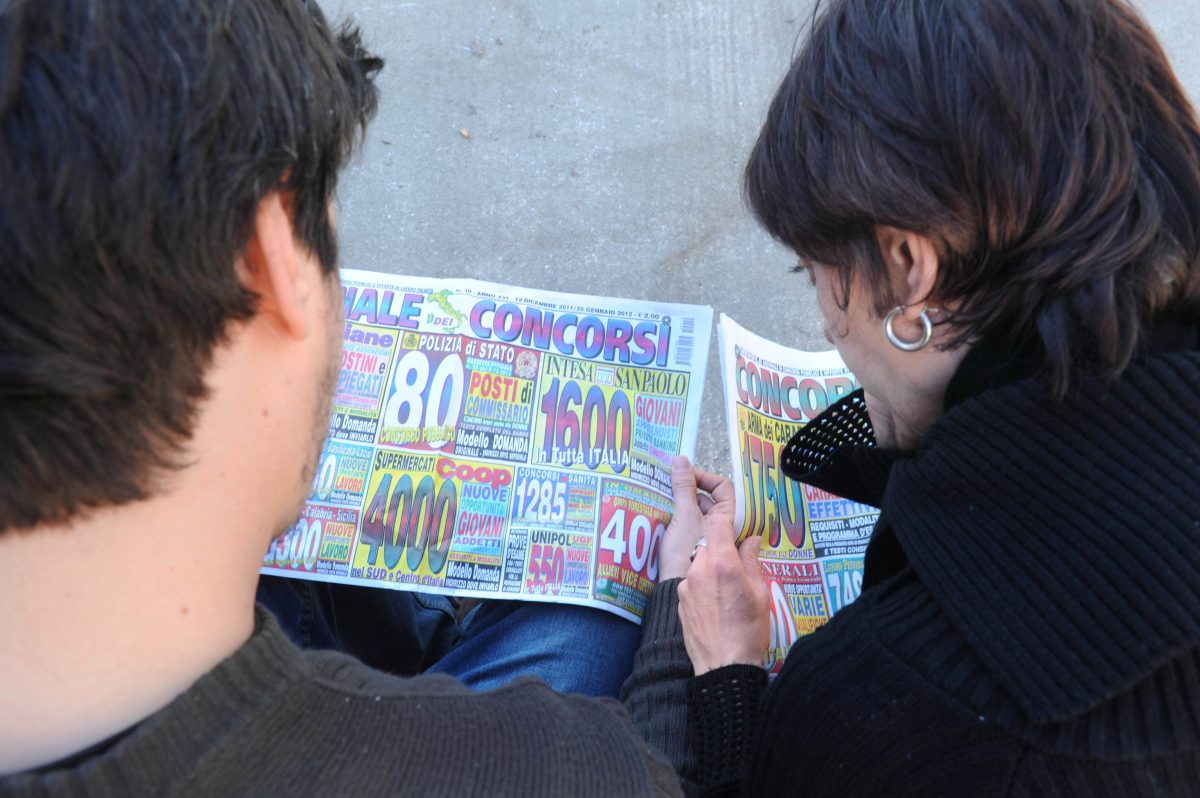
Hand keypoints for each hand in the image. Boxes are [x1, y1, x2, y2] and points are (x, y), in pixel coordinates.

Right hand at [657, 456, 735, 580]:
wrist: (675, 593)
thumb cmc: (686, 556)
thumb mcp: (685, 517)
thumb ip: (684, 488)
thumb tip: (681, 460)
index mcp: (727, 520)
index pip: (723, 487)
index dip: (705, 477)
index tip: (684, 476)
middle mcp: (721, 530)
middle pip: (707, 500)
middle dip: (688, 490)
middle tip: (667, 485)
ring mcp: (706, 541)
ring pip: (694, 514)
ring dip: (679, 505)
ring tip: (660, 500)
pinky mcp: (692, 551)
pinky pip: (686, 529)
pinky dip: (676, 520)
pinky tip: (660, 519)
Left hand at [677, 525, 769, 673]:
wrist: (723, 668)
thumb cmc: (748, 632)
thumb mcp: (760, 594)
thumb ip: (752, 562)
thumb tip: (750, 541)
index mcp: (723, 564)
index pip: (718, 524)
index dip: (727, 521)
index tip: (735, 527)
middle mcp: (699, 570)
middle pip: (707, 545)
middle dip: (721, 551)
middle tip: (737, 568)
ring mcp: (686, 586)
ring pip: (699, 565)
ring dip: (711, 570)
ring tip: (727, 594)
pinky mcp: (679, 601)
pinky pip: (692, 583)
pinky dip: (702, 587)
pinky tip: (715, 606)